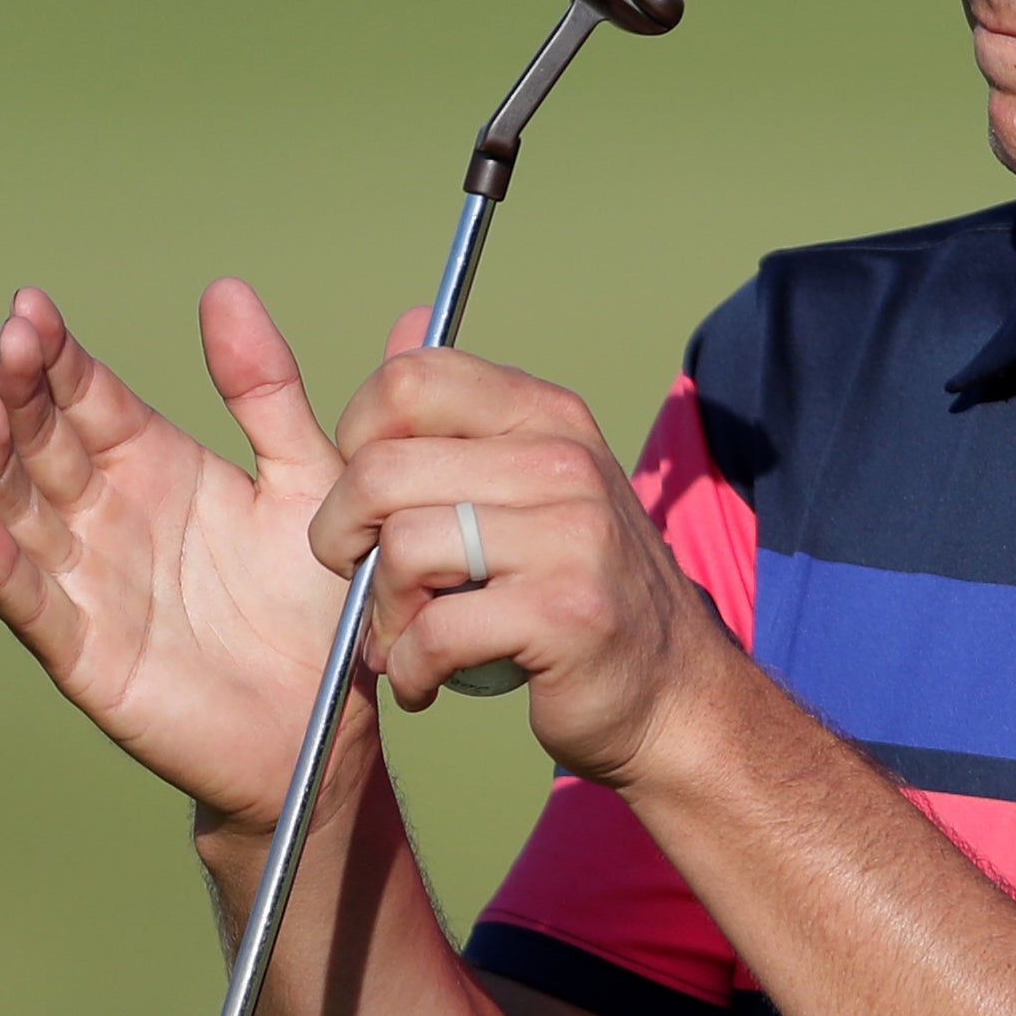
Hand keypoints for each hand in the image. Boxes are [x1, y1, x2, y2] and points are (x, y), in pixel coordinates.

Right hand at [0, 280, 362, 828]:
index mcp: (151, 464)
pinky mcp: (88, 655)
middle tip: (9, 345)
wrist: (331, 722)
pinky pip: (35, 606)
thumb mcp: (305, 477)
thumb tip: (226, 291)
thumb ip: (265, 389)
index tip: (31, 309)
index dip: (55, 354)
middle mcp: (106, 516)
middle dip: (17, 392)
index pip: (84, 396)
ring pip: (20, 514)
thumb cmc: (317, 603)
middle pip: (40, 443)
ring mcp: (89, 583)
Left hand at [304, 337, 741, 785]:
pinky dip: (412, 667)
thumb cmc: (575, 589)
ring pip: (403, 549)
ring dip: (380, 613)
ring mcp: (572, 536)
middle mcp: (564, 462)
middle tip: (361, 579)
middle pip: (383, 470)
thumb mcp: (531, 482)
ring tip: (403, 637)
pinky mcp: (566, 614)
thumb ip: (460, 416)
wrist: (672, 692)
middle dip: (342, 536)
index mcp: (546, 416)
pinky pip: (435, 631)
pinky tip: (427, 678)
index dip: (358, 440)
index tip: (370, 500)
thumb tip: (404, 323)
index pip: (409, 380)